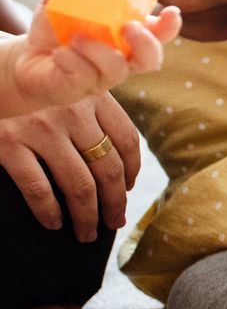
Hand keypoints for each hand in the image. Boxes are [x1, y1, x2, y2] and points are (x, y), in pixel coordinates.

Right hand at [0, 91, 140, 242]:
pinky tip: (54, 223)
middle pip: (108, 168)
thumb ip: (89, 107)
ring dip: (88, 216)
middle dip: (115, 202)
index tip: (127, 188)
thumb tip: (115, 158)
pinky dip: (49, 211)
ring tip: (88, 233)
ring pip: (79, 185)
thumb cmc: (25, 75)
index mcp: (92, 94)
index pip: (127, 139)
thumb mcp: (65, 79)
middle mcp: (71, 111)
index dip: (132, 170)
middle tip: (115, 221)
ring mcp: (39, 128)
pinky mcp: (7, 142)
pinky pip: (38, 188)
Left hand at [10, 2, 180, 110]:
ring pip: (117, 70)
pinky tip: (59, 53)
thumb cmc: (56, 29)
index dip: (170, 25)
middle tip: (129, 27)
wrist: (27, 59)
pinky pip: (83, 76)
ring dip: (99, 51)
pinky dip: (71, 61)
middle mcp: (122, 58)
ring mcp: (103, 76)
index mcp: (126, 34)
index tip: (172, 12)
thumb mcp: (57, 0)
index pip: (159, 33)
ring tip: (77, 37)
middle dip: (146, 43)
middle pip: (151, 59)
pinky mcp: (80, 88)